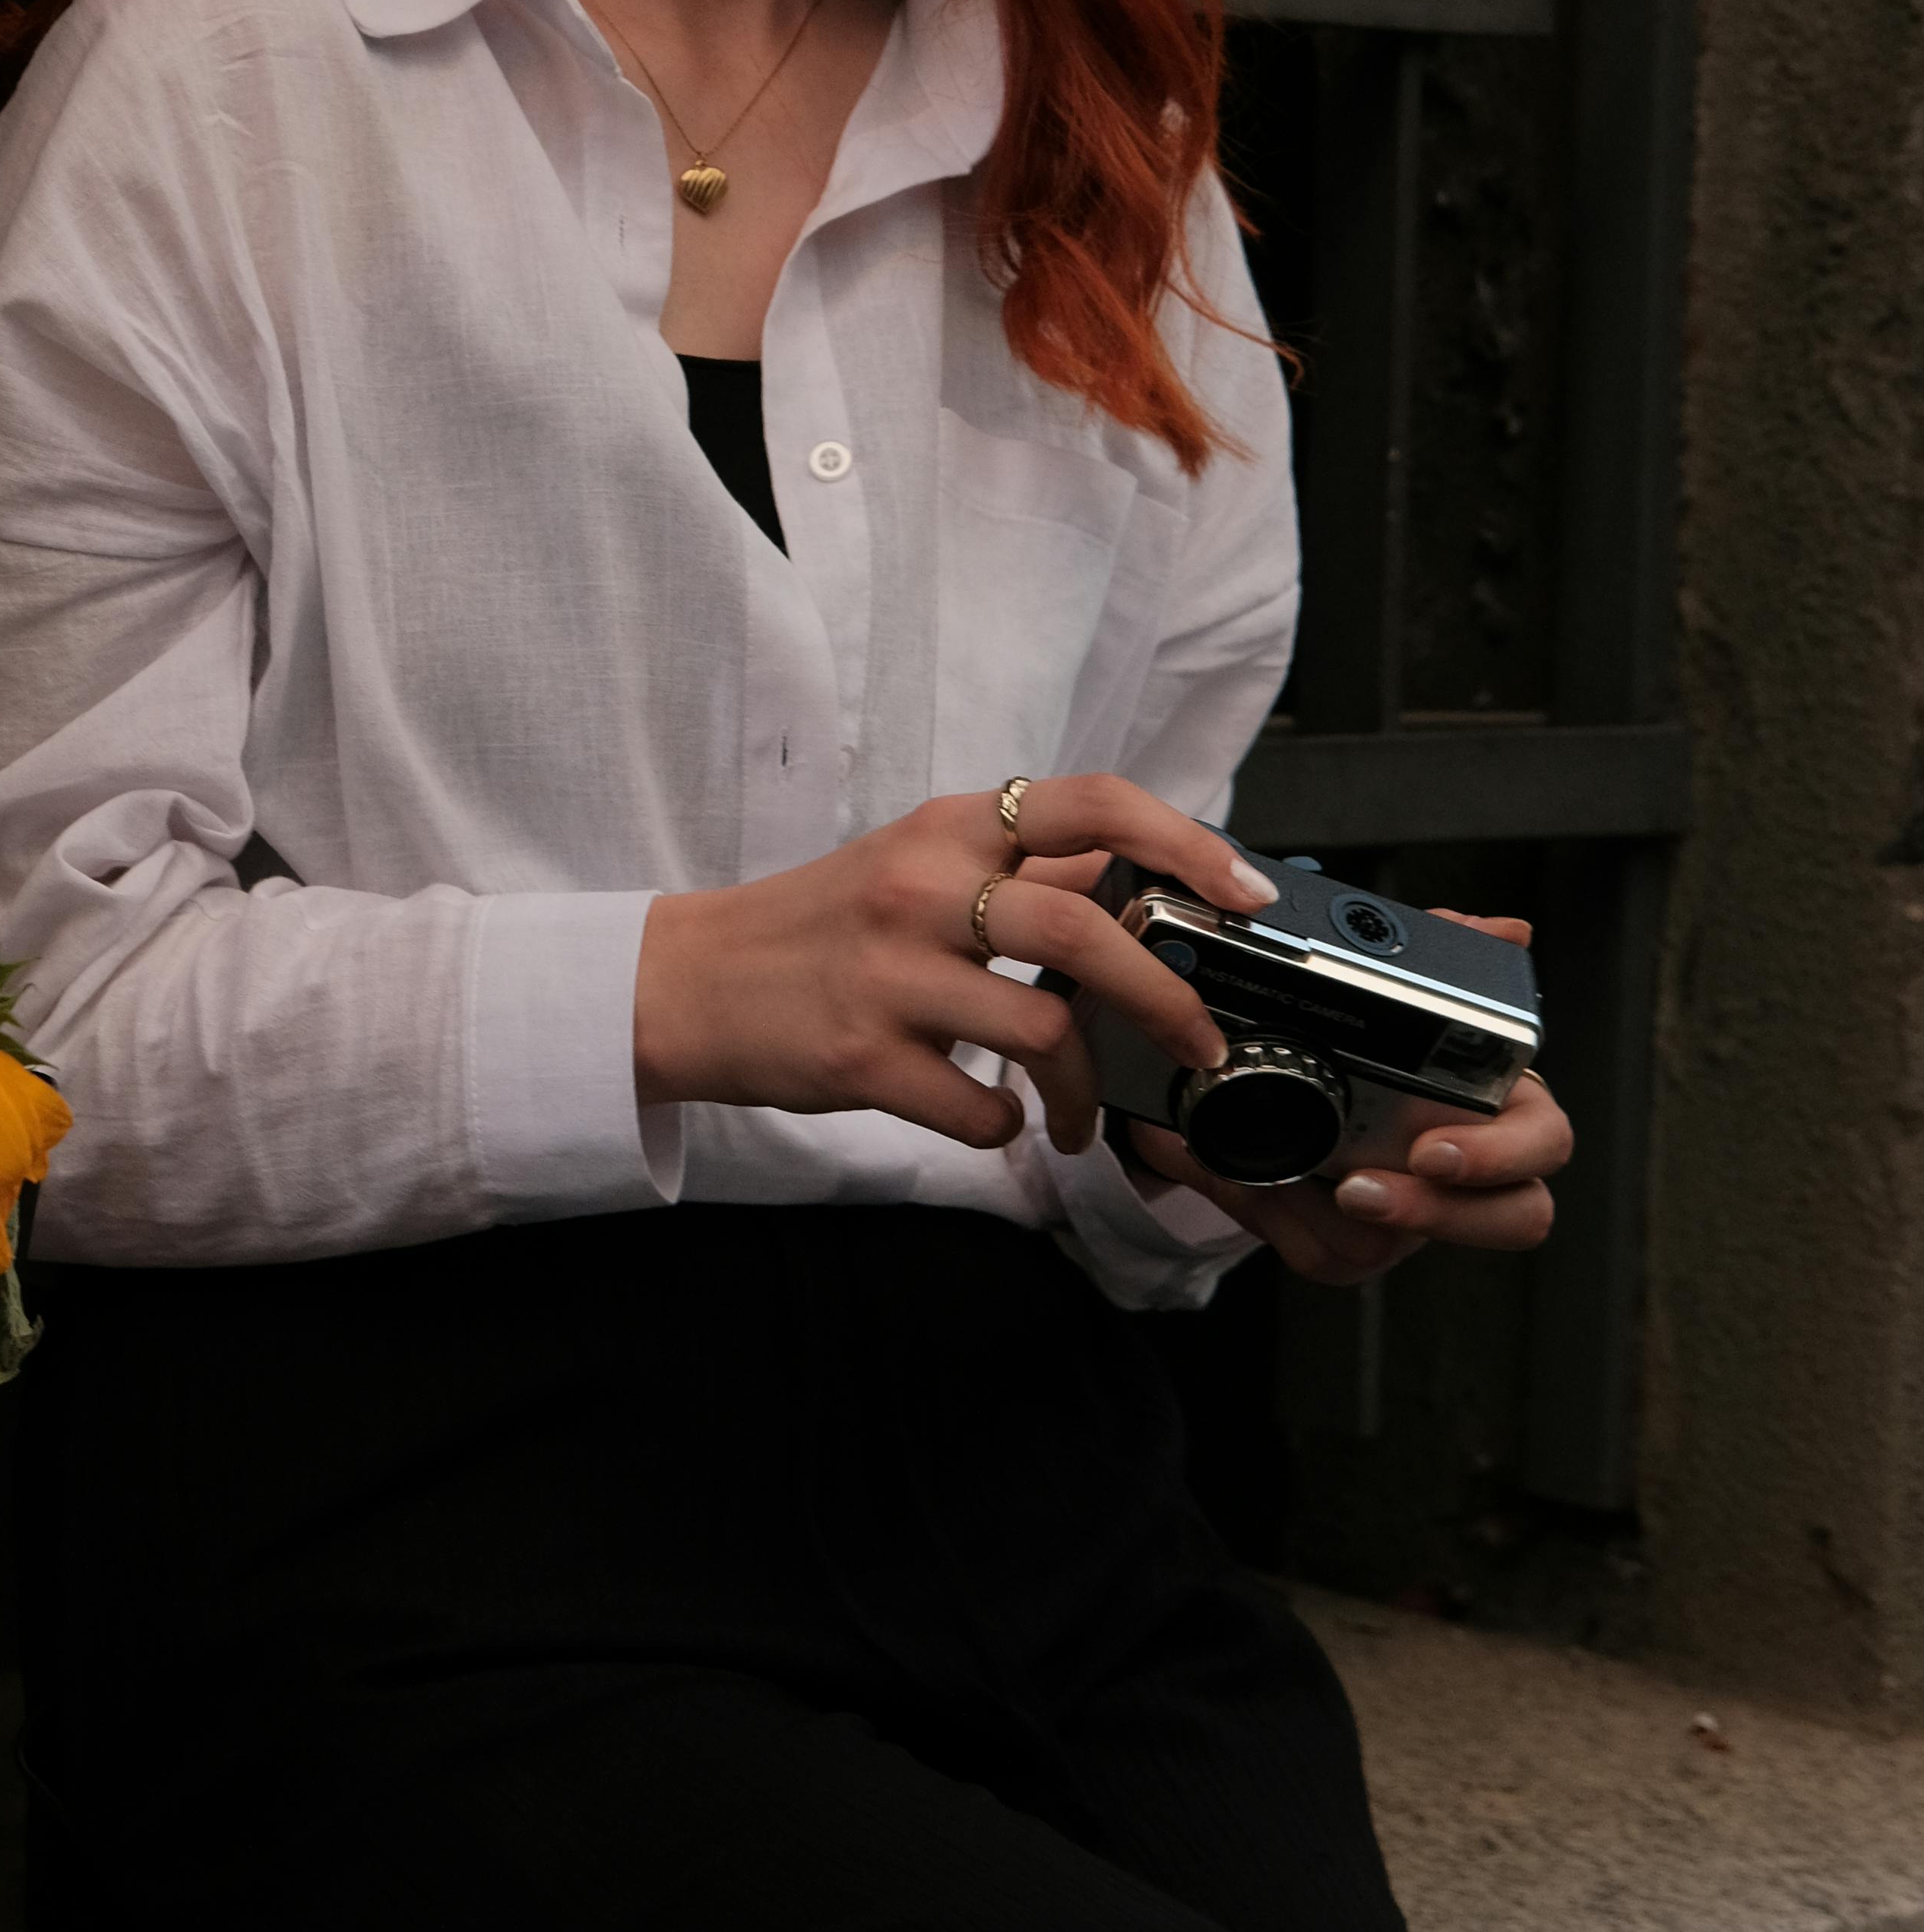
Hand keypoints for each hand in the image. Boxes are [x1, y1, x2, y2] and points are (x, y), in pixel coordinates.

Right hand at [634, 774, 1273, 1155]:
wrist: (687, 982)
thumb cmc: (818, 927)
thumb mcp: (915, 865)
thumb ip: (1015, 868)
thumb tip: (1133, 875)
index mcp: (947, 829)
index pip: (1091, 805)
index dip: (1185, 844)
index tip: (1244, 895)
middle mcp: (920, 888)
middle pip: (1083, 928)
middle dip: (1167, 997)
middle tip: (1201, 1040)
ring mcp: (888, 974)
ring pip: (1042, 1029)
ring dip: (1086, 1090)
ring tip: (1078, 1116)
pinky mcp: (860, 1056)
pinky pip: (974, 1107)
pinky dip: (1004, 1125)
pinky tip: (996, 1120)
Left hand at [1127, 913, 1570, 1280]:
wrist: (1288, 1081)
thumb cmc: (1376, 1044)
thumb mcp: (1401, 986)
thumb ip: (1452, 954)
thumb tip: (1508, 931)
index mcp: (1497, 1107)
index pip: (1543, 1141)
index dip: (1500, 1155)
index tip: (1428, 1149)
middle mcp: (1470, 1172)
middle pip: (1510, 1217)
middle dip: (1435, 1211)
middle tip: (1362, 1188)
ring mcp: (1417, 1213)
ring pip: (1408, 1246)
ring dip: (1332, 1216)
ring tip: (1287, 1183)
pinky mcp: (1361, 1245)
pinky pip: (1334, 1254)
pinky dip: (1281, 1218)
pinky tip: (1248, 1181)